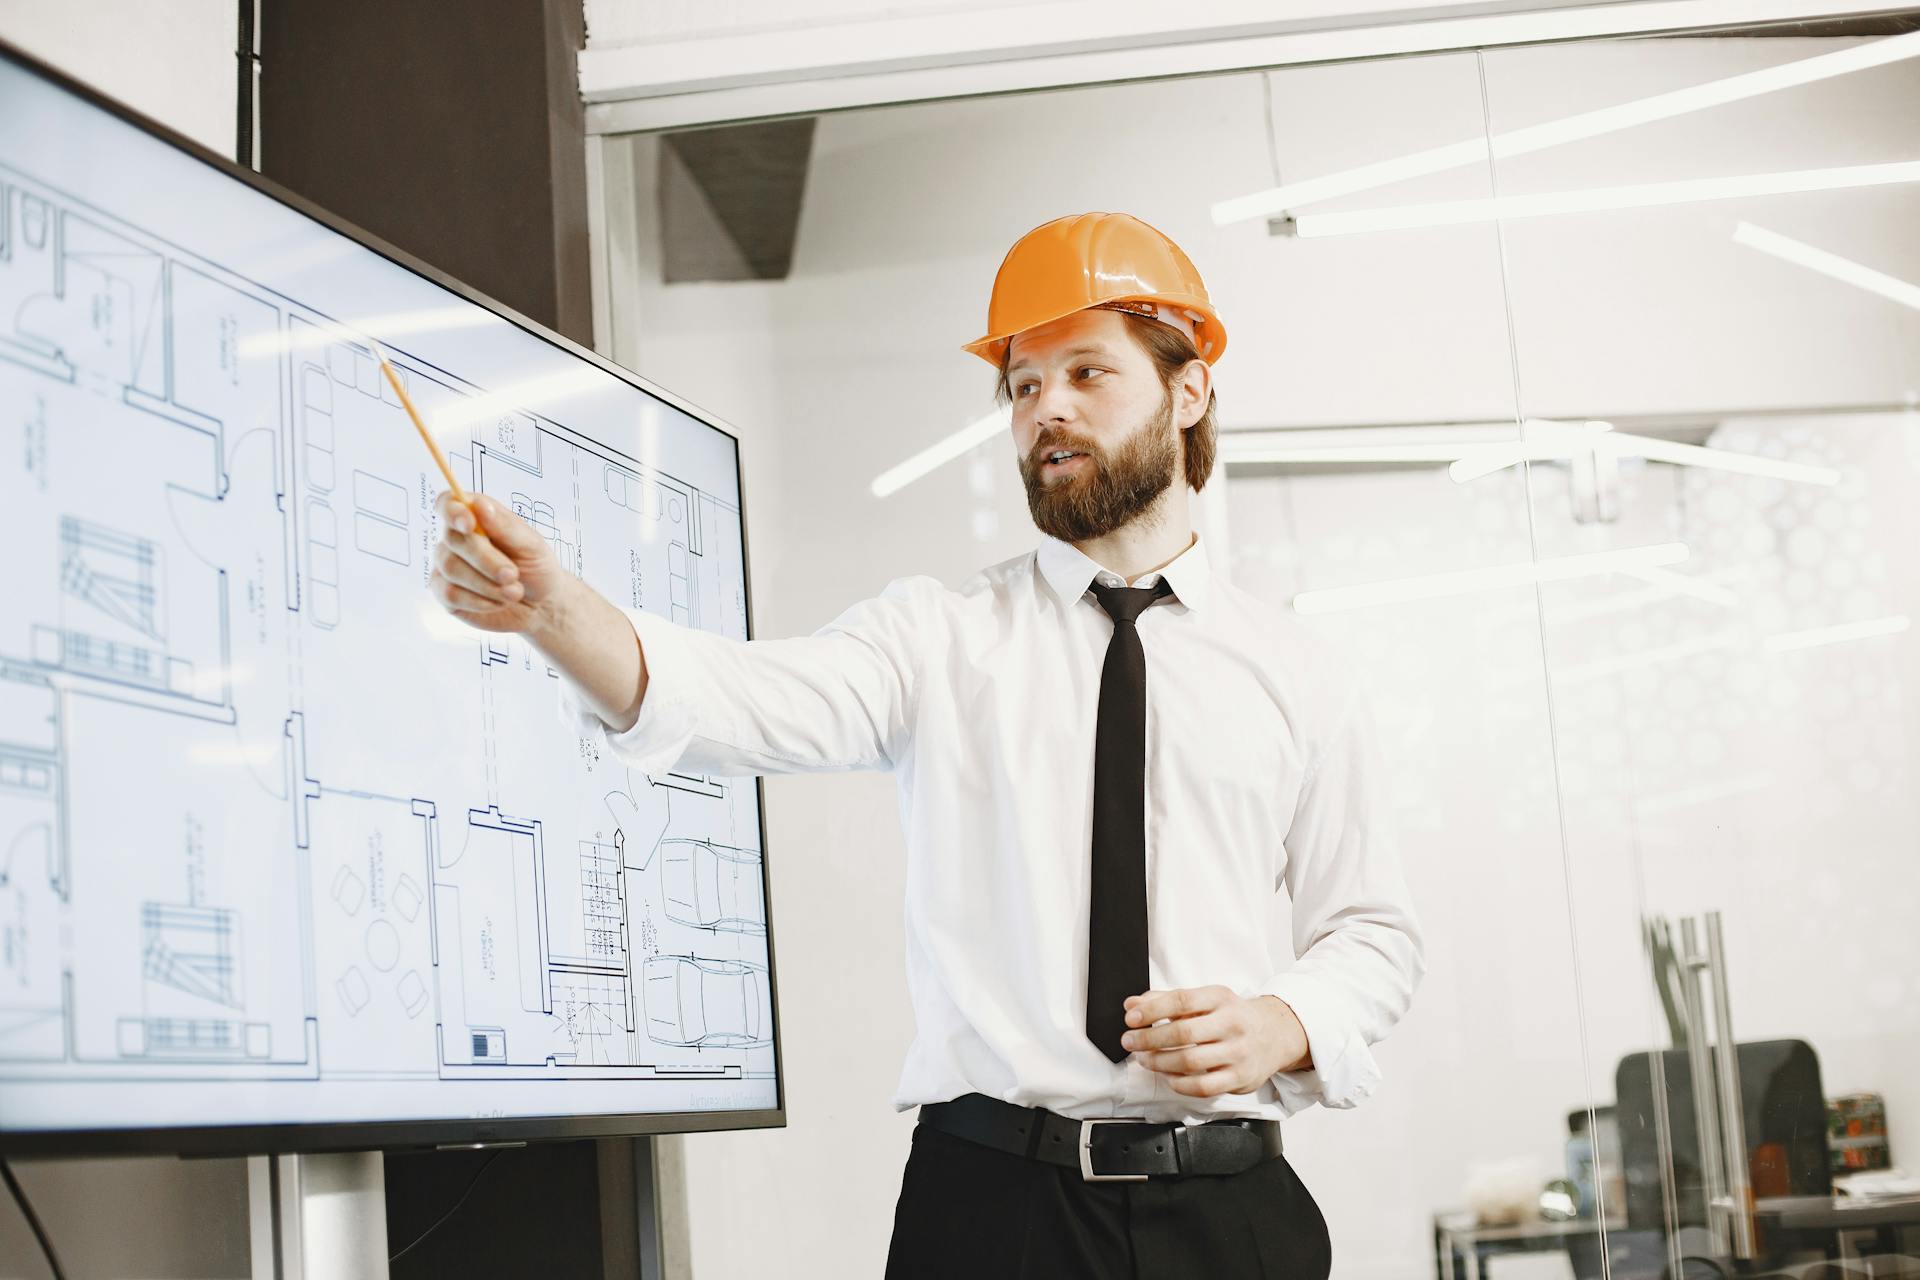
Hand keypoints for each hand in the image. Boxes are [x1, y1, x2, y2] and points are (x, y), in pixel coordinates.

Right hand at [430, 491, 565, 633]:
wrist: (541, 604)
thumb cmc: (536, 567)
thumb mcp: (531, 544)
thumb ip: (504, 526)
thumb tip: (480, 506)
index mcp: (476, 518)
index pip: (448, 504)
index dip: (452, 511)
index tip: (469, 524)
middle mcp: (457, 540)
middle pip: (453, 539)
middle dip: (485, 559)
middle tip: (512, 574)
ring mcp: (448, 567)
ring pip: (451, 569)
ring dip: (487, 584)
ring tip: (514, 592)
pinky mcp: (446, 594)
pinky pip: (450, 594)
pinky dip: (479, 601)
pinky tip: (498, 602)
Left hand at [1120, 986, 1312, 1097]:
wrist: (1275, 1034)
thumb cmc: (1232, 1016)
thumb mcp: (1205, 999)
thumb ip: (1166, 1000)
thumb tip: (1132, 1004)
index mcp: (1220, 998)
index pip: (1181, 1001)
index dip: (1151, 1010)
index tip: (1130, 1018)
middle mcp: (1232, 1024)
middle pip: (1183, 1033)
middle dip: (1149, 1038)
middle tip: (1129, 1041)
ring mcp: (1238, 1052)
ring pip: (1190, 1062)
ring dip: (1159, 1062)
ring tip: (1144, 1059)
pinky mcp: (1240, 1078)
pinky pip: (1203, 1087)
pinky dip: (1179, 1083)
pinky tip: (1168, 1076)